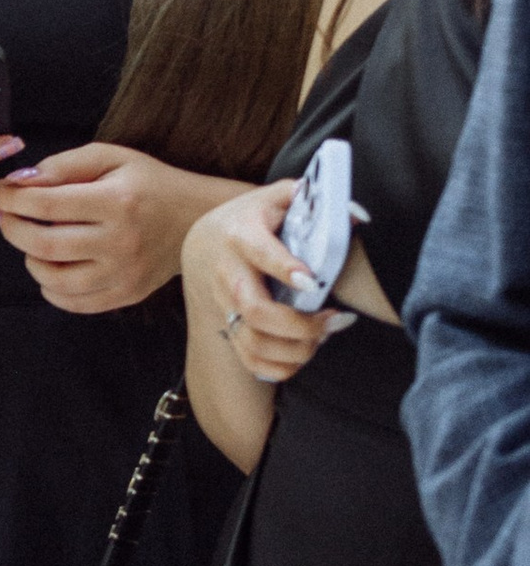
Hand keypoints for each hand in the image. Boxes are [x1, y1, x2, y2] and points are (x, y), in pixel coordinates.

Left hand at [0, 144, 231, 314]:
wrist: (198, 219)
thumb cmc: (150, 183)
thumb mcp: (112, 158)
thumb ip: (64, 165)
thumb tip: (20, 182)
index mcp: (116, 201)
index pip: (48, 205)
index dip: (12, 200)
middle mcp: (120, 242)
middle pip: (44, 245)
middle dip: (11, 229)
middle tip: (3, 217)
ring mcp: (123, 273)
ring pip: (54, 279)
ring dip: (30, 259)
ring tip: (32, 241)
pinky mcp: (126, 295)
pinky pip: (73, 302)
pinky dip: (50, 288)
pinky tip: (51, 266)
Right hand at [182, 183, 351, 388]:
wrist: (207, 243)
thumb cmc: (254, 218)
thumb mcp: (277, 198)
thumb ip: (313, 199)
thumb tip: (359, 216)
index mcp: (241, 236)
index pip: (259, 254)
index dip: (284, 269)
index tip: (312, 282)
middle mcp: (228, 274)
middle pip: (255, 310)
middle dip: (299, 325)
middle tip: (334, 320)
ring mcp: (225, 306)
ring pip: (253, 343)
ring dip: (296, 349)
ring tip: (323, 336)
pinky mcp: (229, 328)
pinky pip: (250, 361)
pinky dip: (281, 367)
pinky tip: (305, 352)